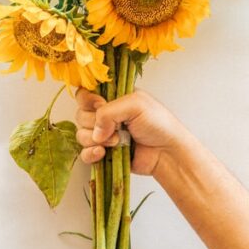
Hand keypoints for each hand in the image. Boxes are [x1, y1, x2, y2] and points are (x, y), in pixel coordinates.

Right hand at [74, 88, 192, 176]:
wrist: (167, 153)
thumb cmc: (158, 124)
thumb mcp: (136, 104)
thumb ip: (109, 111)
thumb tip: (96, 129)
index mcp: (112, 98)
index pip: (85, 94)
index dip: (87, 100)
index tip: (99, 105)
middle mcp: (105, 115)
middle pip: (81, 115)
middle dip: (94, 123)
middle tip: (115, 127)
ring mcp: (103, 134)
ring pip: (81, 134)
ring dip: (95, 140)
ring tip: (116, 142)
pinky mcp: (103, 153)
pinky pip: (84, 153)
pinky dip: (90, 154)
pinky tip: (103, 154)